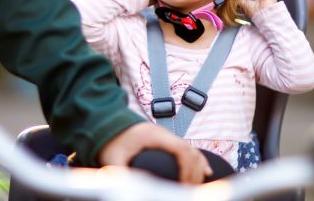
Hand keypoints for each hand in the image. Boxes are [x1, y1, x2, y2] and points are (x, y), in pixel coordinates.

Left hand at [97, 122, 212, 183]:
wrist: (106, 122)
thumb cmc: (109, 141)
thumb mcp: (112, 158)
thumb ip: (120, 172)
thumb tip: (126, 188)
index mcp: (154, 136)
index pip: (181, 150)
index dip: (188, 169)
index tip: (183, 186)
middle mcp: (164, 134)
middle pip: (190, 151)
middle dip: (195, 173)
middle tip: (190, 191)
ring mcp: (166, 136)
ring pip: (192, 151)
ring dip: (199, 168)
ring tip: (198, 187)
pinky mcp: (166, 141)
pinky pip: (188, 150)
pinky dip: (199, 162)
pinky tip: (207, 173)